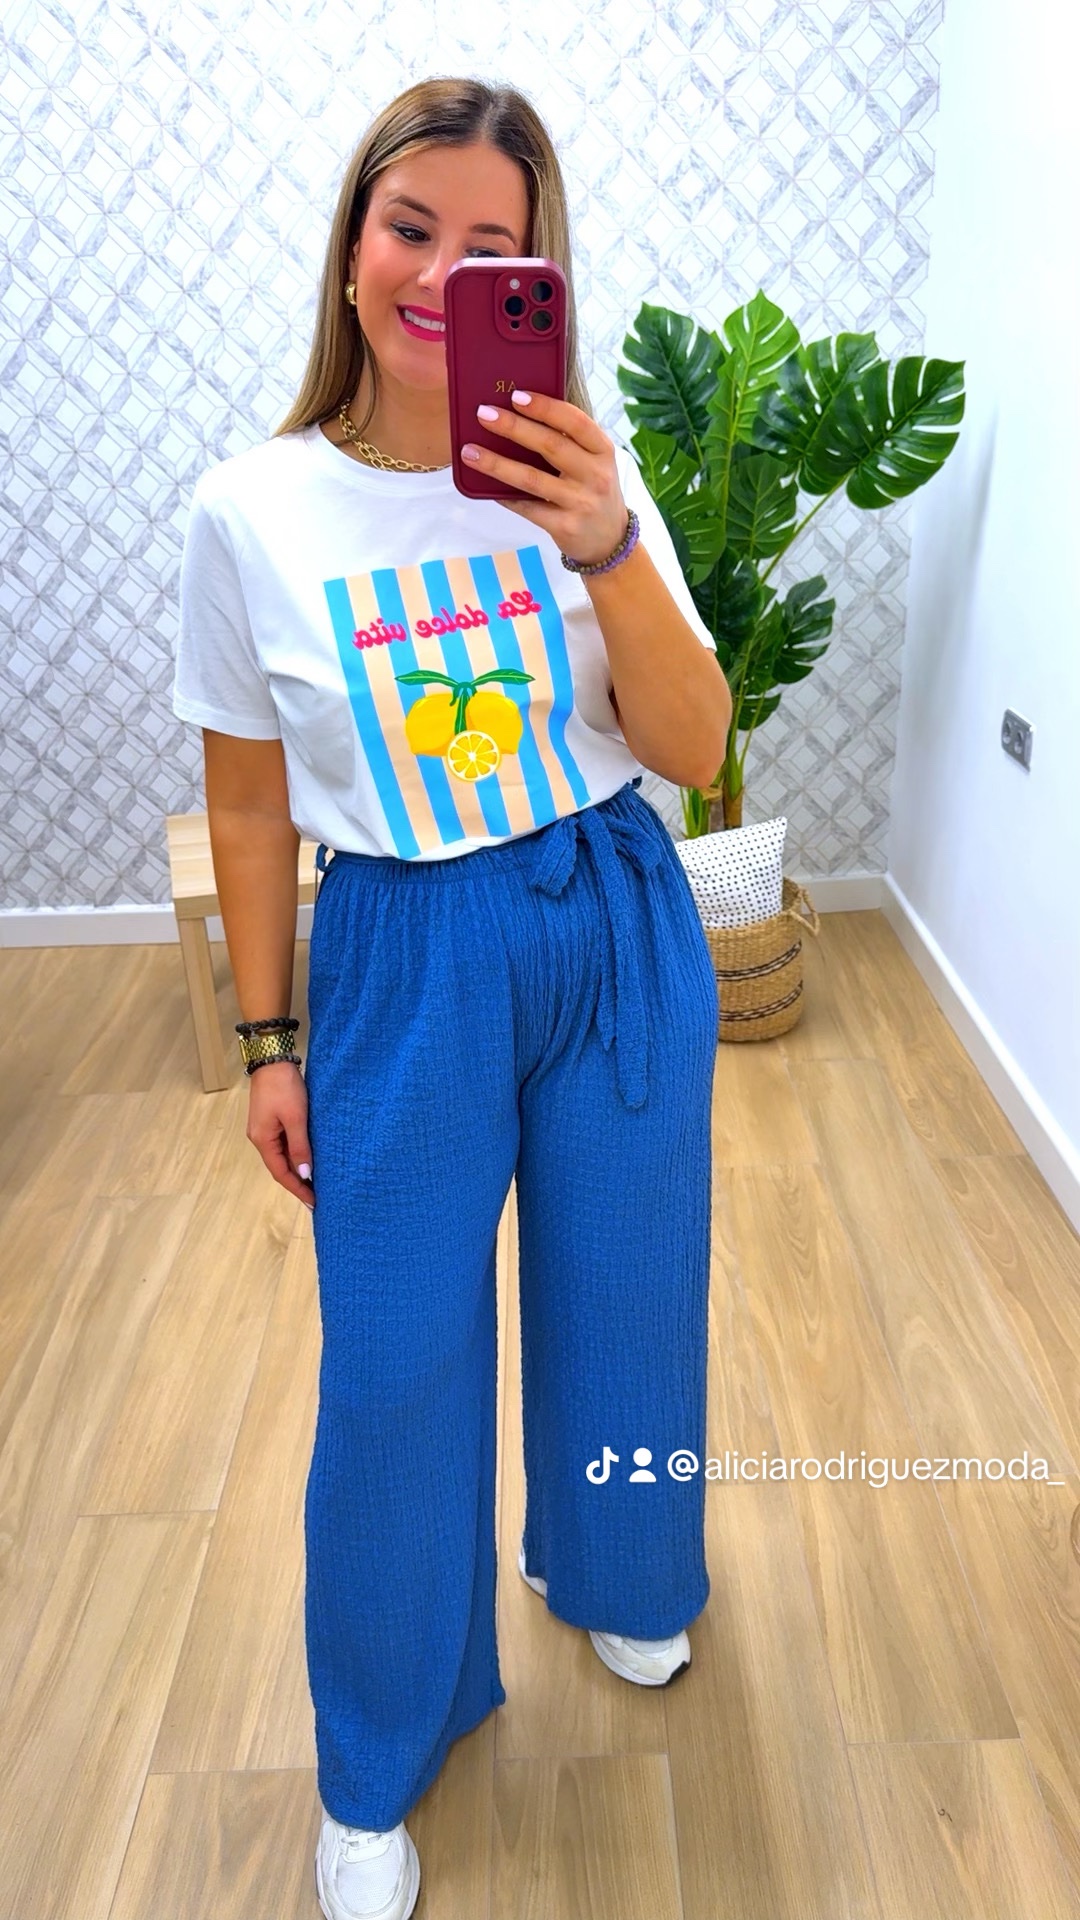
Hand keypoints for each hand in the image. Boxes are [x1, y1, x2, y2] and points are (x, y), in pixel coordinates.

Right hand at [246, 1059, 314, 1209]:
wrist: (272, 1059)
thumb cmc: (284, 1087)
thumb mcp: (295, 1118)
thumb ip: (300, 1147)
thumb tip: (304, 1173)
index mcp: (262, 1140)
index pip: (280, 1173)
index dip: (298, 1189)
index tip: (314, 1202)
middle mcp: (260, 1138)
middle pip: (279, 1167)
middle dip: (298, 1182)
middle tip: (317, 1197)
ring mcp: (264, 1129)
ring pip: (282, 1156)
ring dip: (297, 1169)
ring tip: (316, 1182)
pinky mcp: (271, 1120)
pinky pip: (283, 1144)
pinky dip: (295, 1154)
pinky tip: (308, 1158)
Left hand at [462, 390, 628, 565]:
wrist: (610, 540)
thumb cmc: (594, 491)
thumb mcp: (594, 462)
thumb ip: (568, 441)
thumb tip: (520, 416)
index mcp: (603, 450)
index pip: (575, 422)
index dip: (545, 407)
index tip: (516, 396)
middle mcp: (595, 475)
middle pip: (550, 445)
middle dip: (513, 427)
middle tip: (484, 414)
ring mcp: (581, 502)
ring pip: (532, 478)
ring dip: (497, 463)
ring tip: (470, 451)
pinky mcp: (565, 527)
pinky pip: (527, 508)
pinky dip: (505, 496)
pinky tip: (485, 486)